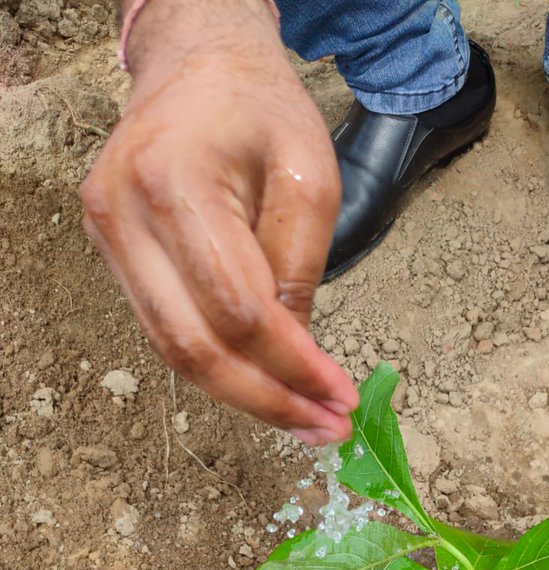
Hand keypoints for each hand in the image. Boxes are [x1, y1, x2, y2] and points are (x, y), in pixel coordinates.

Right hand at [81, 0, 356, 444]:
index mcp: (174, 182)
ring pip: (172, 352)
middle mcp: (122, 214)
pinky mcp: (111, 253)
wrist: (196, 61)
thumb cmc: (259, 107)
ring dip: (244, 396)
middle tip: (325, 427)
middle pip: (193, 348)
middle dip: (267, 401)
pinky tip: (266, 384)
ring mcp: (106, 236)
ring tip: (304, 418)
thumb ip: (301, 266)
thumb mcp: (310, 174)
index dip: (291, 366)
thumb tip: (298, 358)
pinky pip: (165, 330)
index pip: (237, 309)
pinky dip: (219, 367)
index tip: (340, 397)